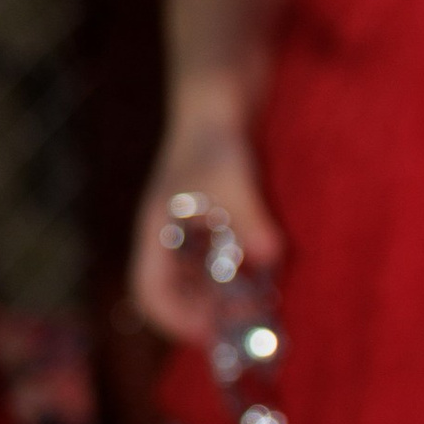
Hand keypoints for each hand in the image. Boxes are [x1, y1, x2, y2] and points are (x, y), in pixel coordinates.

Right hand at [130, 125, 280, 341]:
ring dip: (230, 297)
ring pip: (205, 280)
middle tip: (251, 326)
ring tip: (264, 306)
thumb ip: (248, 219)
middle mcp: (172, 235)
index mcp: (157, 231)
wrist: (221, 88)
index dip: (177, 320)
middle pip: (180, 293)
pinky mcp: (222, 216)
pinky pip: (227, 260)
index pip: (150, 292)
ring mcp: (197, 226)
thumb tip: (270, 259)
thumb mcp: (231, 178)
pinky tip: (273, 274)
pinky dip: (245, 273)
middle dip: (210, 315)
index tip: (215, 334)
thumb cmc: (214, 131)